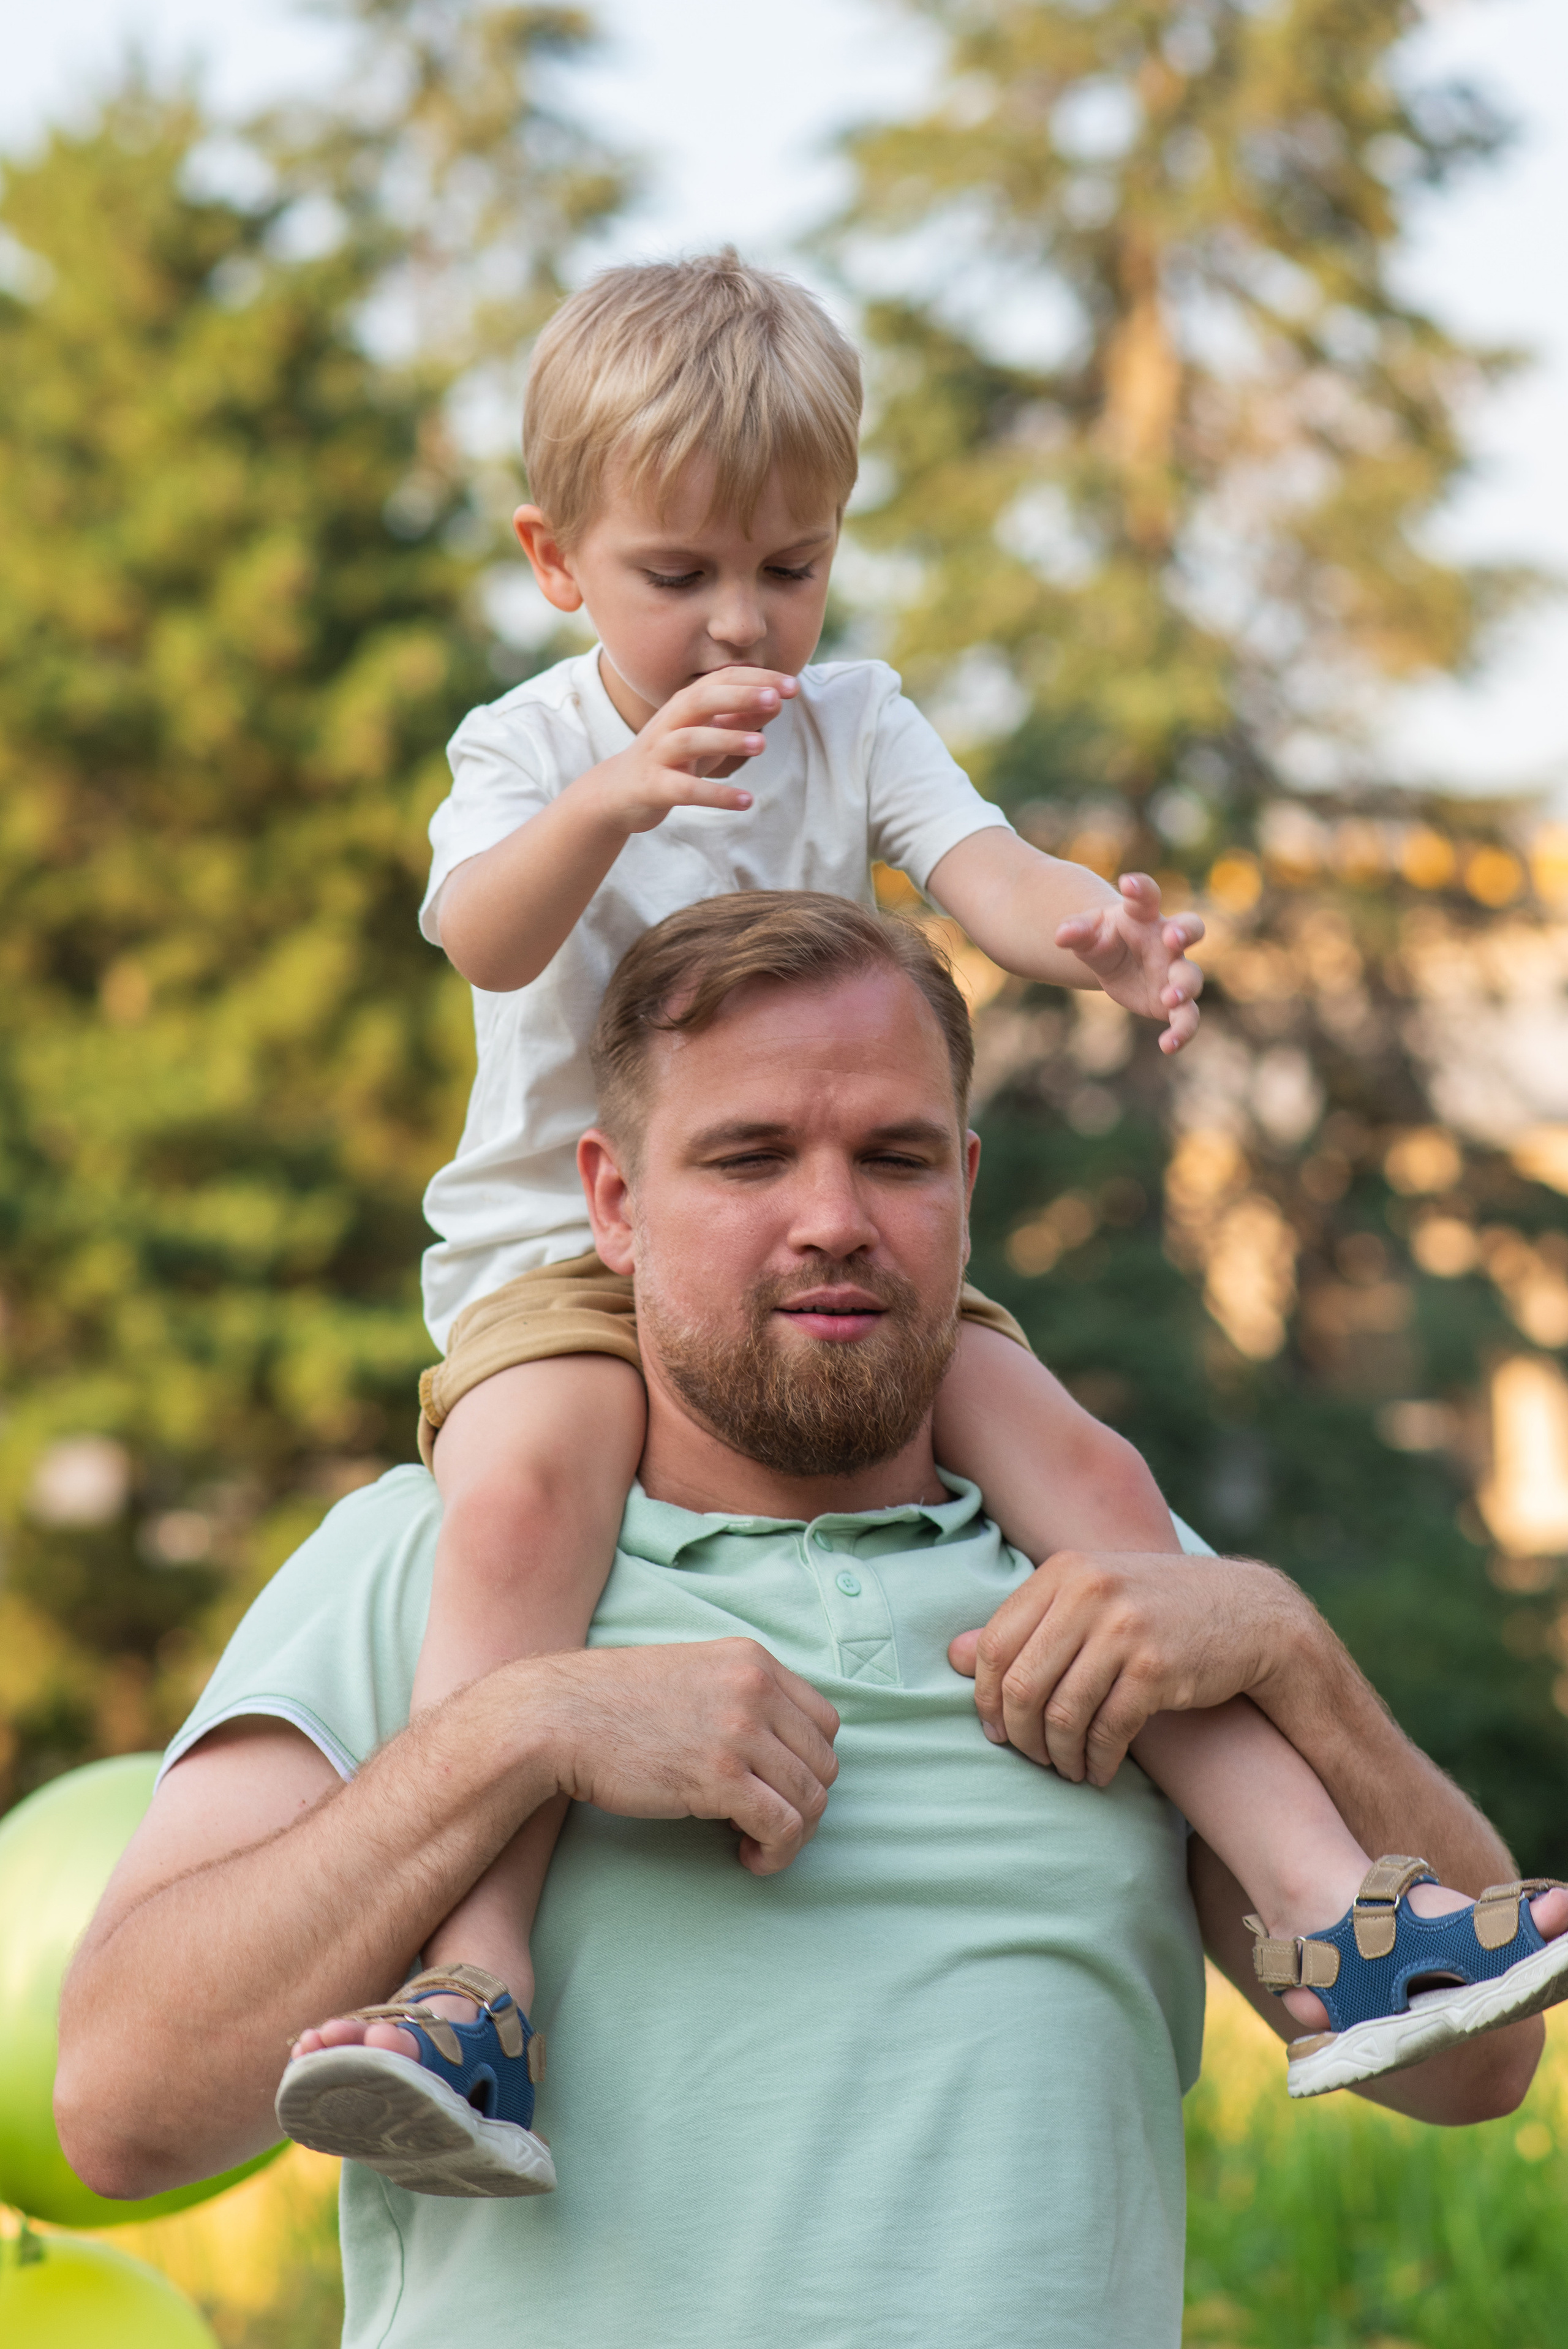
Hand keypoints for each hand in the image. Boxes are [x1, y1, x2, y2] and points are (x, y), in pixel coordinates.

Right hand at [535, 1637, 839, 1875]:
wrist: (554, 1718)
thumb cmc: (612, 1704)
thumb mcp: (691, 1675)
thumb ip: (738, 1696)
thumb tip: (774, 1749)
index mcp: (752, 1660)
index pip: (824, 1721)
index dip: (807, 1763)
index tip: (776, 1786)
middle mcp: (755, 1688)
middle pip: (824, 1762)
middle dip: (803, 1802)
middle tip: (766, 1823)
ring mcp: (740, 1731)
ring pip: (811, 1798)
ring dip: (792, 1834)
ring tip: (755, 1843)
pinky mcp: (720, 1778)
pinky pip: (783, 1826)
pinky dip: (776, 1852)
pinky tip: (748, 1857)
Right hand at [592, 666, 798, 832]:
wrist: (619, 792)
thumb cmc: (672, 759)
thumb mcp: (708, 735)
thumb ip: (739, 719)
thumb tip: (777, 701)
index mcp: (685, 705)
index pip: (721, 681)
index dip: (756, 680)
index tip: (792, 686)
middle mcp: (670, 722)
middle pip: (702, 699)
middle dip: (739, 696)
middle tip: (776, 700)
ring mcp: (659, 754)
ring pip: (691, 740)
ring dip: (727, 739)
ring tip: (761, 745)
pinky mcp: (654, 786)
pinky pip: (686, 790)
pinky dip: (716, 795)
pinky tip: (746, 801)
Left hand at [946, 1549, 1308, 1784]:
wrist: (1251, 1614)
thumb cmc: (1157, 1609)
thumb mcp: (1090, 1598)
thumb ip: (1026, 1623)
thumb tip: (954, 1656)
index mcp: (1064, 1571)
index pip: (996, 1644)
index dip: (988, 1698)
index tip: (997, 1730)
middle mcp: (1090, 1591)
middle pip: (1023, 1684)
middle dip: (1020, 1736)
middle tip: (1032, 1760)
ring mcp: (1124, 1627)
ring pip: (1061, 1713)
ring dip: (1059, 1756)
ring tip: (1069, 1770)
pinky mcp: (1157, 1666)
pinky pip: (1107, 1729)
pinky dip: (1097, 1760)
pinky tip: (1100, 1770)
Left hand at [1054, 874, 1203, 1052]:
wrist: (1115, 961)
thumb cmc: (1102, 939)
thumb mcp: (1085, 934)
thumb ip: (1077, 931)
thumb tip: (1060, 935)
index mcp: (1143, 916)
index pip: (1147, 896)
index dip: (1141, 888)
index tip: (1126, 883)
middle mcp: (1166, 940)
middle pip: (1191, 928)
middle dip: (1185, 932)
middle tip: (1171, 938)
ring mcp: (1174, 970)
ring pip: (1192, 976)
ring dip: (1184, 986)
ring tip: (1169, 997)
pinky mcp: (1173, 1002)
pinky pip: (1187, 1017)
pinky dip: (1182, 1032)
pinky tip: (1167, 1046)